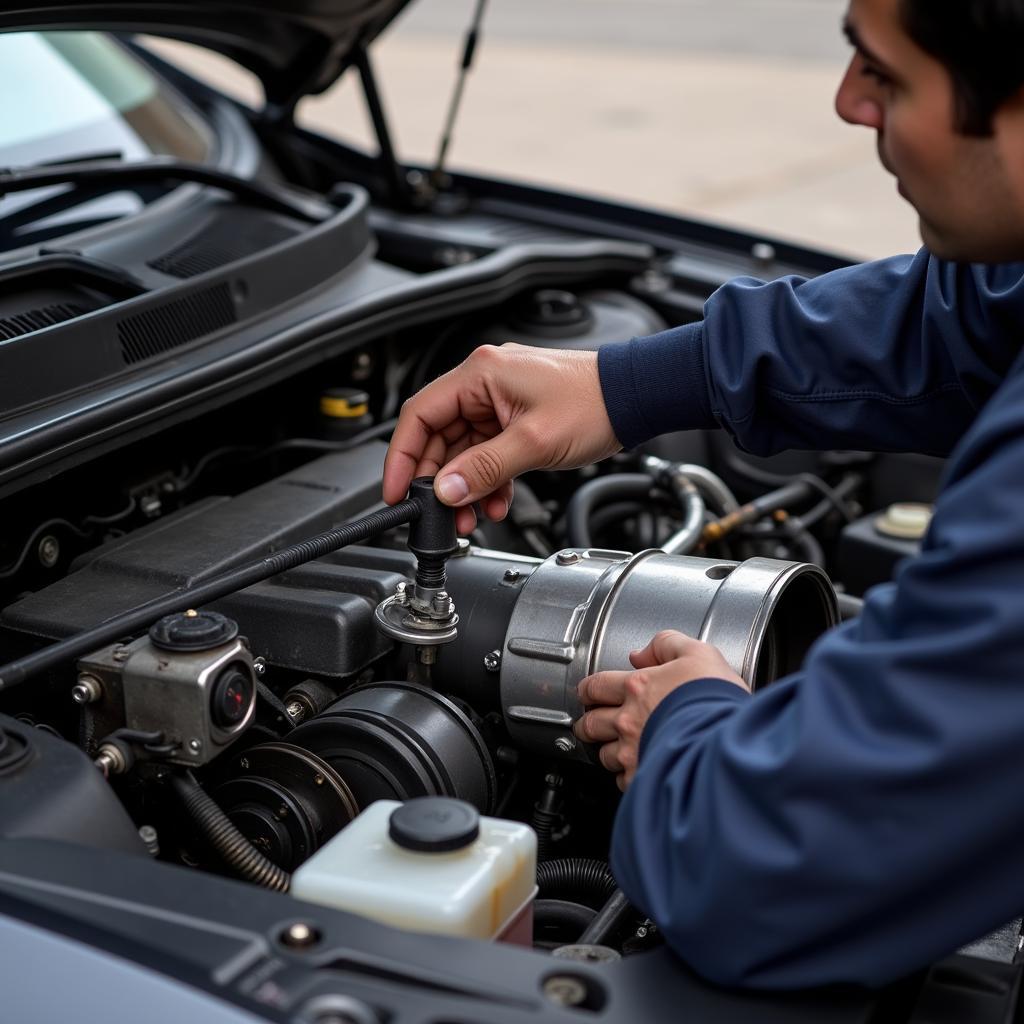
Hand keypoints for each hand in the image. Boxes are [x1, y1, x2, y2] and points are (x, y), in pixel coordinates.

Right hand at [382, 344, 620, 533]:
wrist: (632, 398)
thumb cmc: (593, 403)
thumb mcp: (533, 442)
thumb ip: (485, 469)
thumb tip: (448, 490)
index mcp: (481, 374)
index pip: (420, 414)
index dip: (403, 456)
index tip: (398, 489)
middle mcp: (485, 382)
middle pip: (439, 435)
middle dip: (441, 480)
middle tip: (443, 512)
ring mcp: (499, 400)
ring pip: (463, 449)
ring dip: (467, 485)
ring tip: (475, 515)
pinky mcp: (514, 416)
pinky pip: (486, 451)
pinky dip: (487, 479)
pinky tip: (496, 501)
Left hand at [574, 630, 748, 790]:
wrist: (732, 741)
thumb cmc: (718, 701)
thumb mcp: (698, 653)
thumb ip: (667, 645)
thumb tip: (640, 654)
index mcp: (638, 688)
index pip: (596, 686)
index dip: (589, 689)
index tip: (589, 693)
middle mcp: (629, 721)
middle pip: (590, 723)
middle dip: (588, 722)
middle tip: (592, 722)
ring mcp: (633, 752)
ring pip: (604, 754)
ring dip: (609, 751)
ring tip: (619, 748)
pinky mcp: (644, 779)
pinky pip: (623, 781)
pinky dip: (629, 776)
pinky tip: (641, 769)